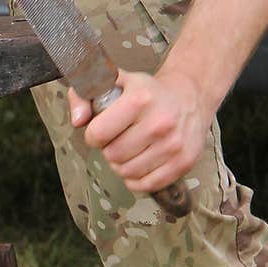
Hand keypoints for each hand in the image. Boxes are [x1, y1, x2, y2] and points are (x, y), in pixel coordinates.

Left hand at [67, 69, 213, 192]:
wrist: (189, 96)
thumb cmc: (146, 92)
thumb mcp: (114, 82)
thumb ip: (84, 96)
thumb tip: (78, 121)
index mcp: (140, 100)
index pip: (98, 133)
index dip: (93, 135)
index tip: (101, 130)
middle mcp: (159, 123)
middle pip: (112, 155)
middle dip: (108, 150)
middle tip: (118, 139)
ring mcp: (173, 144)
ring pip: (127, 172)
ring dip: (121, 165)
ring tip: (129, 150)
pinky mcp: (184, 162)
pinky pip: (147, 185)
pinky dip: (137, 180)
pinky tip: (139, 164)